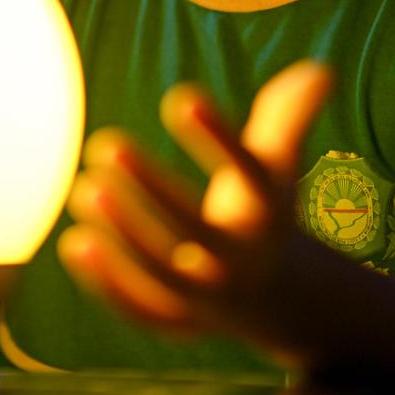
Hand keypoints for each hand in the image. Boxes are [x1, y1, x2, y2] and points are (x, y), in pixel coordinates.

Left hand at [58, 59, 334, 357]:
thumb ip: (291, 115)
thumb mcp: (280, 163)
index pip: (250, 173)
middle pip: (196, 229)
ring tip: (83, 187)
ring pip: (162, 274)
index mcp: (269, 213)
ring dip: (122, 235)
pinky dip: (108, 284)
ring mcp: (209, 299)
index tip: (182, 97)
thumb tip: (321, 70)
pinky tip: (73, 242)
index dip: (218, 136)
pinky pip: (141, 310)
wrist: (276, 298)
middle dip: (151, 188)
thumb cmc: (263, 209)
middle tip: (106, 142)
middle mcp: (242, 260)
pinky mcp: (179, 324)